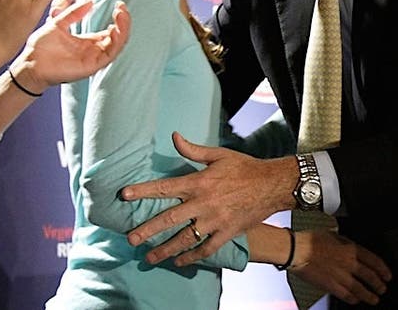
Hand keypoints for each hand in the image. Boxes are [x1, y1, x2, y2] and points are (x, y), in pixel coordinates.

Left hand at [10, 0, 130, 92]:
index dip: (118, 18)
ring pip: (117, 45)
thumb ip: (73, 12)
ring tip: (121, 15)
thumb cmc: (41, 47)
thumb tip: (90, 1)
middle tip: (122, 7)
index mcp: (88, 42)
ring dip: (123, 30)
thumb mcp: (58, 22)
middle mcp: (94, 50)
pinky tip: (114, 29)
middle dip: (124, 21)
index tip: (119, 3)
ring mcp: (94, 58)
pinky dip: (116, 42)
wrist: (30, 63)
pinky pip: (109, 54)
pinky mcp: (91, 66)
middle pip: (118, 37)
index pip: (111, 31)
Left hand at [122, 133, 294, 264]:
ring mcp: (214, 221)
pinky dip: (191, 257)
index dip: (143, 191)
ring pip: (184, 239)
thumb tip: (174, 136)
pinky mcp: (226, 232)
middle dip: (147, 230)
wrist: (272, 184)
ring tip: (149, 258)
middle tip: (130, 239)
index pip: (164, 187)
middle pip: (168, 219)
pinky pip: (205, 248)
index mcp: (198, 182)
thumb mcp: (218, 154)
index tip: (124, 195)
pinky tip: (179, 261)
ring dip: (164, 250)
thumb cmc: (245, 167)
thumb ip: (193, 149)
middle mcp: (203, 203)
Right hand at [291, 230, 390, 305]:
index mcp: (351, 249)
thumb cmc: (311, 240)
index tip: (387, 275)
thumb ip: (344, 242)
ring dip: (369, 295)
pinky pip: (346, 295)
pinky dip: (353, 298)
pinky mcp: (331, 285)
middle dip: (379, 284)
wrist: (298, 250)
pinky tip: (355, 300)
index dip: (383, 269)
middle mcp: (349, 263)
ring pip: (360, 289)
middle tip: (383, 288)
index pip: (374, 261)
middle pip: (370, 277)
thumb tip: (349, 244)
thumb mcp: (333, 234)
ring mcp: (340, 276)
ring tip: (374, 299)